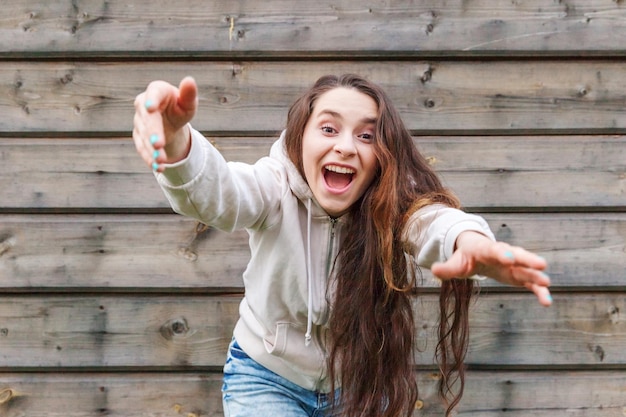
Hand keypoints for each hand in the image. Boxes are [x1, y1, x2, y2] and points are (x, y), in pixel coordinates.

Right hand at [132, 76, 197, 170]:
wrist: (171, 120)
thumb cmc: (181, 107)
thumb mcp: (188, 103)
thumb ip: (189, 94)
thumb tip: (189, 81)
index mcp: (157, 91)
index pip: (153, 94)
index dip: (151, 101)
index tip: (151, 109)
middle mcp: (143, 105)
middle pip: (147, 119)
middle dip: (152, 133)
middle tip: (158, 144)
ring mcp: (139, 121)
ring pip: (144, 136)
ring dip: (151, 149)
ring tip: (161, 161)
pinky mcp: (139, 137)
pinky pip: (142, 148)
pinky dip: (149, 158)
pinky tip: (157, 167)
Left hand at [431, 231, 551, 306]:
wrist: (478, 251)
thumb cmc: (466, 257)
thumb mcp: (455, 263)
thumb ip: (446, 268)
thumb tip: (434, 270)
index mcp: (485, 250)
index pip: (493, 250)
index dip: (500, 253)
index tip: (507, 257)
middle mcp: (503, 254)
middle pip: (517, 255)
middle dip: (527, 259)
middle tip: (541, 264)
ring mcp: (514, 264)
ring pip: (527, 269)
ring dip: (537, 276)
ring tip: (547, 283)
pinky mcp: (519, 275)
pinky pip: (531, 283)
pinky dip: (539, 290)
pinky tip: (547, 301)